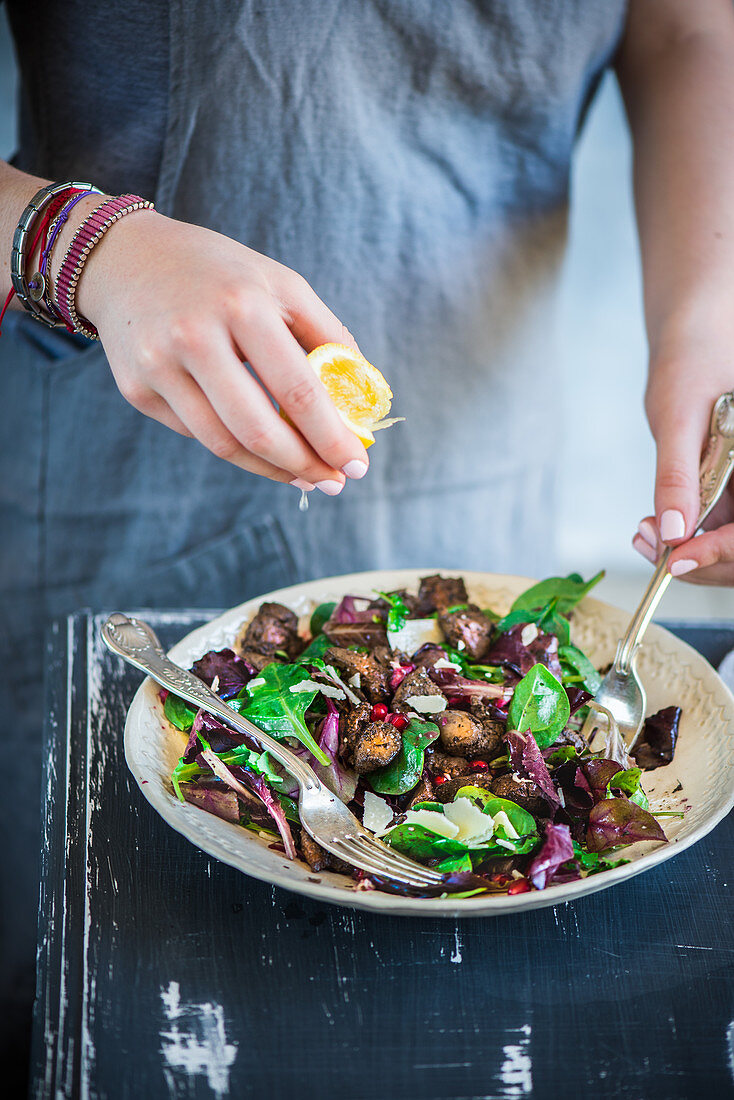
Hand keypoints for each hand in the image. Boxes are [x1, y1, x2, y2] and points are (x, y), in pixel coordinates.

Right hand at [71, 203, 369, 492]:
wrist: (127, 259)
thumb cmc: (220, 275)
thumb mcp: (282, 285)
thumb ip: (328, 337)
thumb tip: (364, 400)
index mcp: (241, 304)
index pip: (297, 389)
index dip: (332, 436)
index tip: (356, 464)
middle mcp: (193, 337)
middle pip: (259, 430)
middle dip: (304, 466)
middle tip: (332, 482)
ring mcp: (159, 367)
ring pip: (224, 445)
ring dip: (272, 470)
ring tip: (303, 476)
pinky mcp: (137, 390)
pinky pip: (197, 435)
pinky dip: (235, 447)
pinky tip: (258, 447)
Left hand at [633, 340, 733, 583]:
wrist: (692, 345)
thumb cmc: (692, 364)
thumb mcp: (679, 419)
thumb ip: (677, 476)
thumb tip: (672, 531)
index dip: (723, 550)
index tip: (676, 561)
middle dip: (702, 560)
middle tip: (652, 552)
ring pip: (732, 548)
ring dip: (691, 554)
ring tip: (645, 536)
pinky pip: (719, 532)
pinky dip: (686, 540)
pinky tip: (652, 530)